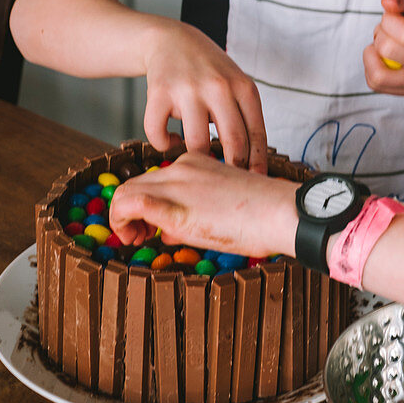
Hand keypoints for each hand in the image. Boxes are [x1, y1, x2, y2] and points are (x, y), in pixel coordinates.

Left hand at [109, 151, 296, 254]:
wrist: (282, 211)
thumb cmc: (263, 213)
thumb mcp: (222, 204)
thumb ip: (193, 211)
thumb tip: (167, 231)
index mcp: (195, 163)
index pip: (153, 179)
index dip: (143, 205)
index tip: (150, 227)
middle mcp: (181, 168)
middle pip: (134, 184)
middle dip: (127, 212)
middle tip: (140, 237)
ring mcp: (178, 185)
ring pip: (125, 193)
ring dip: (121, 219)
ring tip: (136, 239)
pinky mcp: (176, 208)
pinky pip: (133, 204)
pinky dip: (122, 221)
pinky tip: (133, 237)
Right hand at [142, 20, 267, 170]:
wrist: (172, 40)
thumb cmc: (210, 71)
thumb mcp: (237, 85)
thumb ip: (245, 118)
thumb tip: (253, 166)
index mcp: (243, 88)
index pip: (256, 135)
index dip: (257, 164)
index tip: (254, 182)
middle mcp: (218, 88)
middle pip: (232, 144)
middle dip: (232, 169)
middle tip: (226, 182)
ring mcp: (188, 90)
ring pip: (197, 145)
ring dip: (196, 160)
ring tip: (196, 157)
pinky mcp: (158, 94)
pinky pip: (159, 135)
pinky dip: (165, 144)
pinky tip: (171, 139)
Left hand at [363, 0, 403, 94]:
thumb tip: (386, 2)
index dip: (389, 19)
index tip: (395, 15)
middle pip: (387, 50)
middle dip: (380, 33)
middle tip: (391, 28)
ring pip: (378, 75)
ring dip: (372, 53)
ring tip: (385, 43)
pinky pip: (374, 83)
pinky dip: (371, 66)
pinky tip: (383, 55)